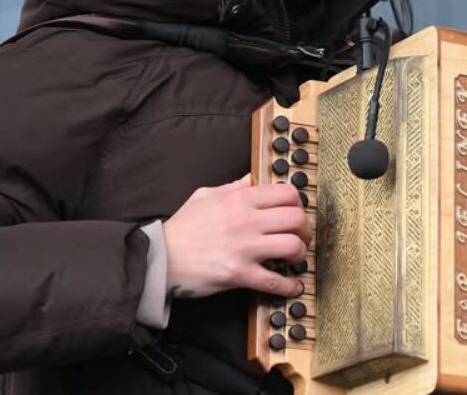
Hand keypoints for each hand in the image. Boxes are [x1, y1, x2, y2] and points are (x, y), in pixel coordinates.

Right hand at [163, 175, 311, 298]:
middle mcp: (246, 221)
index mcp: (240, 199)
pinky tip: (293, 287)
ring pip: (292, 246)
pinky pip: (274, 281)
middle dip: (306, 229)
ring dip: (300, 254)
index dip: (299, 204)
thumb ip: (233, 187)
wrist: (160, 257)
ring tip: (296, 258)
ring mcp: (244, 248)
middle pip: (296, 219)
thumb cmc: (182, 227)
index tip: (297, 213)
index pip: (287, 194)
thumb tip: (251, 179)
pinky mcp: (238, 273)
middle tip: (302, 237)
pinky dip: (289, 286)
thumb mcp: (205, 196)